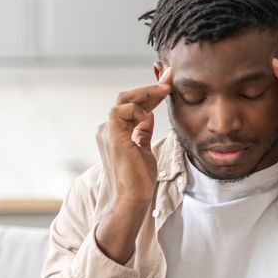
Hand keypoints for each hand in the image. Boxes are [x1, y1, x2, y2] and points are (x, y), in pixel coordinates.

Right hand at [94, 68, 171, 262]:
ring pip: (124, 100)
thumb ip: (142, 131)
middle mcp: (107, 129)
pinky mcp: (112, 137)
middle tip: (170, 77)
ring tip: (165, 90)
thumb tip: (147, 114)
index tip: (169, 83)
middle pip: (127, 98)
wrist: (132, 200)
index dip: (150, 93)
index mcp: (115, 132)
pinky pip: (121, 111)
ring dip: (146, 93)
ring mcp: (107, 132)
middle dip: (150, 86)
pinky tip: (150, 112)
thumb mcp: (143, 149)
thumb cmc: (138, 180)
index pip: (132, 105)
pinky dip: (137, 108)